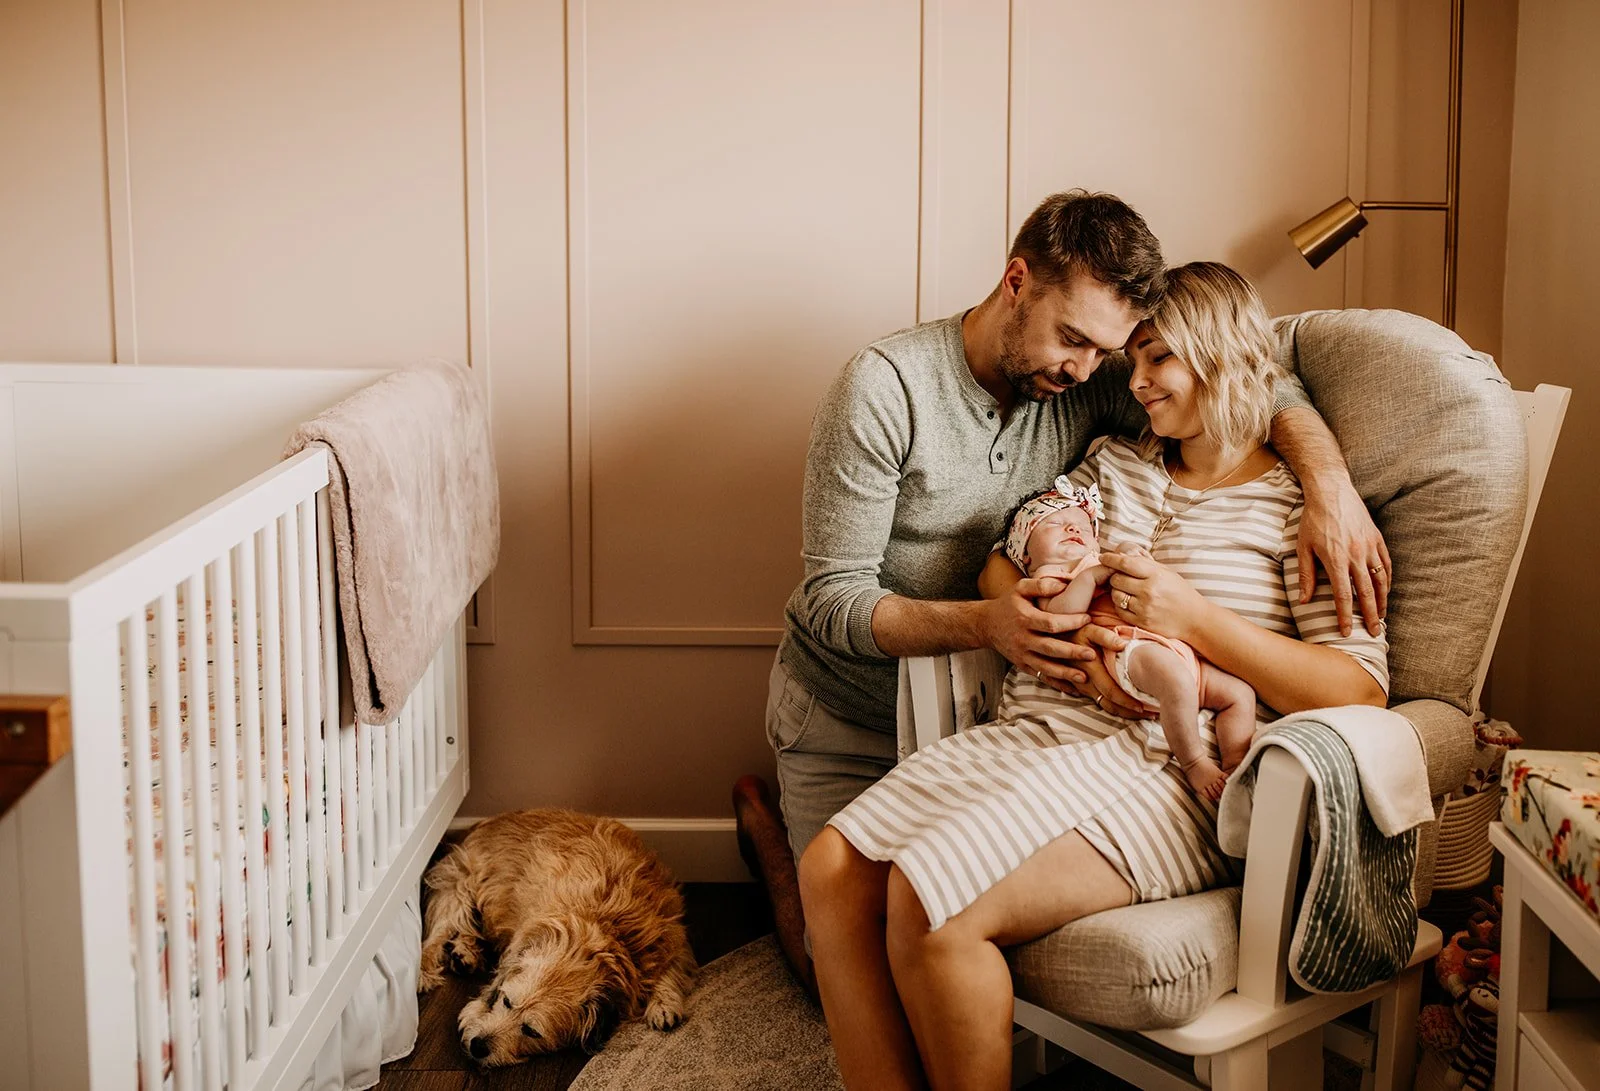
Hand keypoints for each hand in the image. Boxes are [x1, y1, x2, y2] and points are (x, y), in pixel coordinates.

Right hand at [979, 577, 1096, 687]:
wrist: (986, 625)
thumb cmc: (1008, 604)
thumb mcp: (1020, 588)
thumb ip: (1041, 585)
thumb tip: (1064, 585)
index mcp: (1024, 619)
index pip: (1050, 623)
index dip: (1069, 622)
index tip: (1087, 618)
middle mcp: (1023, 639)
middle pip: (1050, 648)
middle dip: (1071, 652)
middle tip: (1091, 654)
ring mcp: (1022, 655)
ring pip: (1045, 667)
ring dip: (1065, 673)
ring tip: (1084, 678)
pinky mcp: (1022, 666)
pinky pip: (1041, 676)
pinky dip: (1057, 684)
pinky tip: (1073, 689)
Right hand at [1071, 624, 1144, 717]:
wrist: (1046, 637)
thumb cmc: (1071, 630)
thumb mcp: (1088, 629)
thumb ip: (1106, 636)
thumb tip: (1124, 645)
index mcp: (1090, 669)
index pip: (1112, 691)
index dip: (1127, 702)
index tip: (1144, 708)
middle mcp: (1084, 682)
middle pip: (1108, 703)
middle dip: (1128, 711)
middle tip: (1149, 715)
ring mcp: (1078, 686)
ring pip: (1101, 704)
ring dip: (1120, 711)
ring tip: (1138, 714)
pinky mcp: (1075, 687)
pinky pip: (1093, 701)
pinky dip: (1108, 707)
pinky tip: (1120, 709)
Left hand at [1101, 551, 1209, 641]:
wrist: (1195, 619)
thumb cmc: (1181, 592)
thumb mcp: (1167, 573)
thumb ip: (1146, 564)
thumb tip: (1123, 555)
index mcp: (1156, 575)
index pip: (1125, 563)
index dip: (1111, 559)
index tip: (1103, 557)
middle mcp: (1149, 591)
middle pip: (1116, 579)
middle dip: (1115, 576)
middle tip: (1121, 577)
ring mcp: (1144, 607)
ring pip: (1116, 595)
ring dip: (1117, 591)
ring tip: (1127, 591)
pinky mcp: (1142, 621)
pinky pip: (1120, 610)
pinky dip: (1121, 605)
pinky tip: (1129, 602)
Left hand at [1297, 476, 1389, 636]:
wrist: (1331, 492)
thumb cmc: (1313, 520)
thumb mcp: (1303, 547)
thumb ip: (1306, 575)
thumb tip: (1304, 600)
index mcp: (1336, 560)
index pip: (1343, 596)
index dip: (1345, 616)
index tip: (1347, 632)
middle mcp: (1356, 556)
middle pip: (1366, 593)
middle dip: (1370, 616)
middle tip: (1373, 633)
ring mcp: (1369, 547)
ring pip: (1380, 581)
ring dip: (1382, 602)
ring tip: (1381, 618)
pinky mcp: (1377, 540)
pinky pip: (1386, 565)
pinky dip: (1387, 581)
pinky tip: (1385, 592)